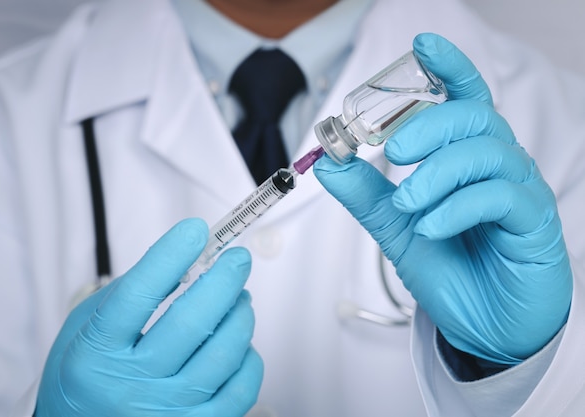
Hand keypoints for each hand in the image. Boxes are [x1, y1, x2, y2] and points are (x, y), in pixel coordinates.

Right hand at [35, 218, 262, 415]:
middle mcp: (129, 386)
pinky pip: (240, 391)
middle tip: (236, 259)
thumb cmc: (86, 374)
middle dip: (223, 280)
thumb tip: (186, 260)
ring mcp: (164, 412)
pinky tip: (238, 343)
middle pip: (190, 324)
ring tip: (238, 299)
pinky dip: (248, 358)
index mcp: (95, 353)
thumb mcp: (86, 327)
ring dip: (240, 315)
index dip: (170, 257)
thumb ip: (129, 292)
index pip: (136, 296)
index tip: (195, 230)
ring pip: (222, 355)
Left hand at [313, 33, 571, 364]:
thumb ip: (366, 194)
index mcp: (466, 160)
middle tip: (392, 151)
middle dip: (428, 126)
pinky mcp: (534, 224)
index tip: (423, 45)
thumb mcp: (396, 228)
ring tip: (407, 204)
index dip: (448, 68)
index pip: (464, 100)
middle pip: (474, 117)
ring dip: (436, 174)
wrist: (482, 327)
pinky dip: (456, 207)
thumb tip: (329, 163)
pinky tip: (431, 228)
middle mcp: (497, 167)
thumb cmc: (449, 269)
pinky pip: (501, 197)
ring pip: (487, 152)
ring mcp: (520, 193)